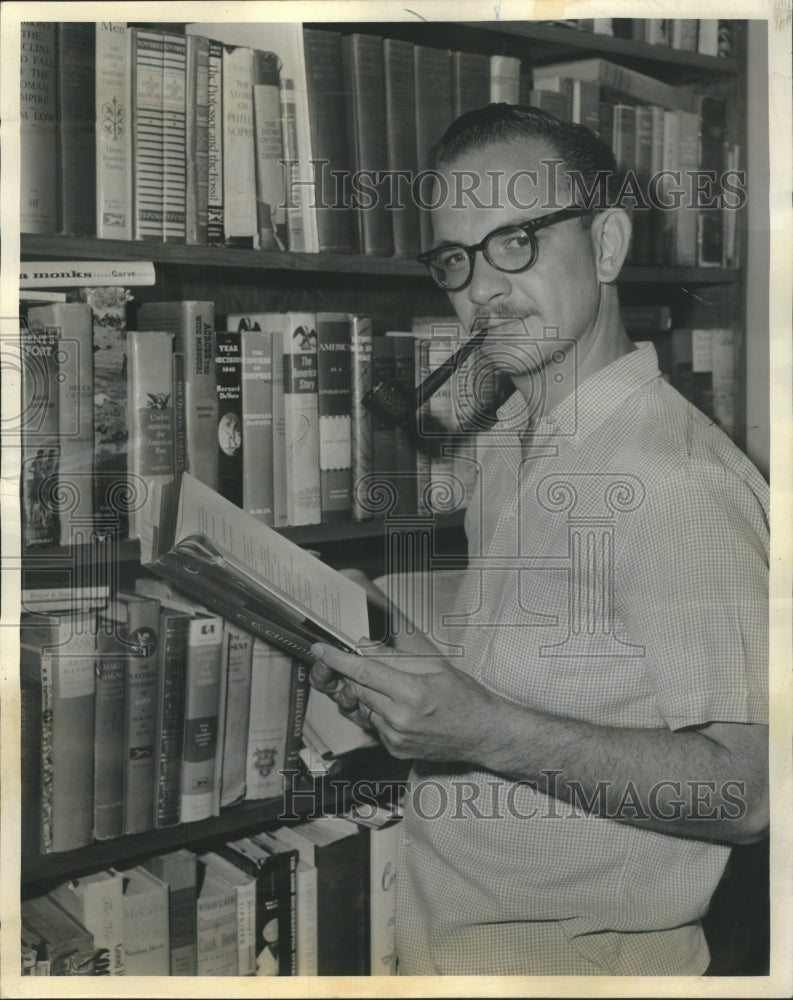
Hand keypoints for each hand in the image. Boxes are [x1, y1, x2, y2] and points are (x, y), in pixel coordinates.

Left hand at [309, 641, 503, 762]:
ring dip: (371, 693)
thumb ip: (395, 657)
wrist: (483, 734)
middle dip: (357, 674)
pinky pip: (374, 723)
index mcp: (412, 693)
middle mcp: (400, 719)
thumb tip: (364, 647)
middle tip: (369, 665)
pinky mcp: (395, 749)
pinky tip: (402, 709)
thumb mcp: (435, 666)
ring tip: (398, 690)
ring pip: (364, 706)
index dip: (338, 659)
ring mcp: (396, 738)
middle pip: (359, 688)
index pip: (364, 672)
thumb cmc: (465, 697)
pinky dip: (380, 711)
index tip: (321, 649)